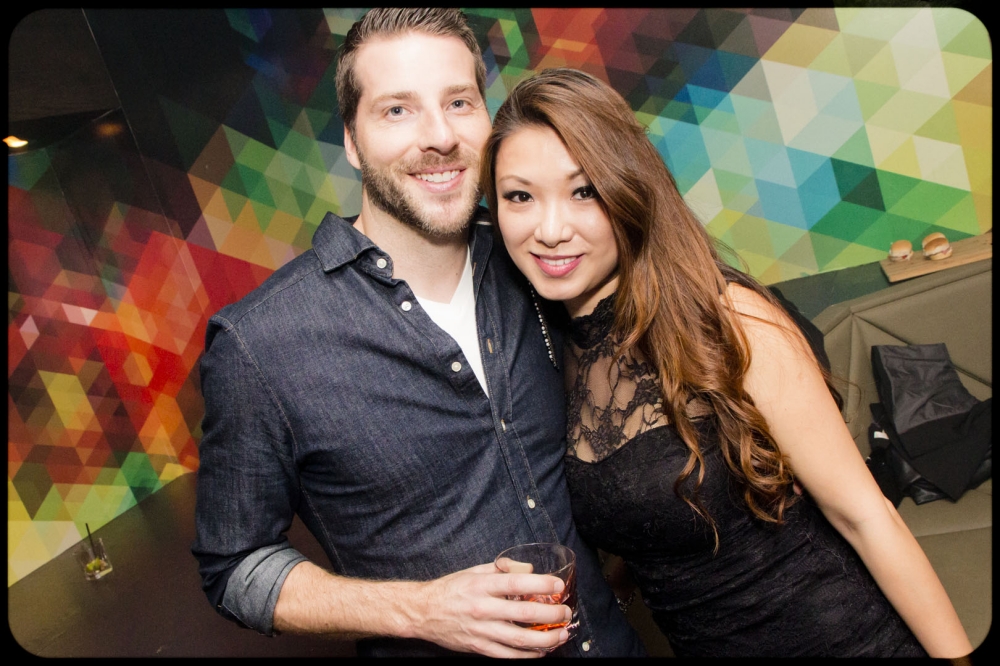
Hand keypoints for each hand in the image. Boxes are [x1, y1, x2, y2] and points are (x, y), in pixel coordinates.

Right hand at [409, 562, 572, 657]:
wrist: (423, 612)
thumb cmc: (451, 589)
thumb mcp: (474, 571)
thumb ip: (501, 569)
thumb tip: (527, 569)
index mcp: (482, 585)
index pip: (516, 583)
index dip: (540, 584)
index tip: (557, 584)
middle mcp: (483, 608)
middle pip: (524, 614)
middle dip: (551, 614)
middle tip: (565, 612)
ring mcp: (481, 630)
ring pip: (520, 639)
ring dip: (546, 639)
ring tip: (561, 635)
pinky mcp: (479, 647)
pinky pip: (509, 655)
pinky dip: (528, 655)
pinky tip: (541, 651)